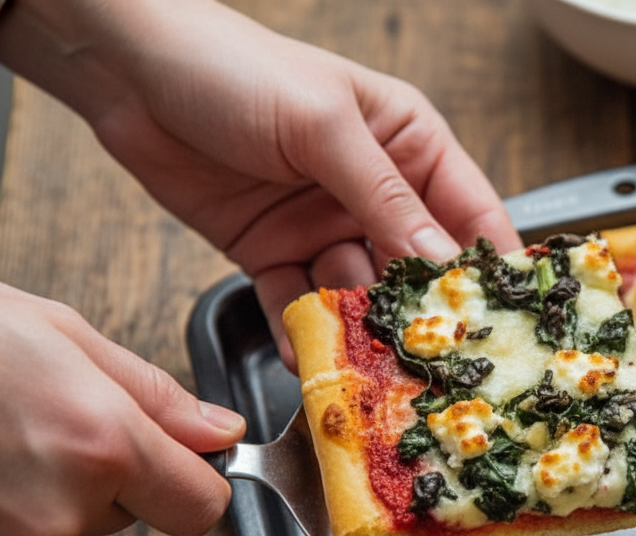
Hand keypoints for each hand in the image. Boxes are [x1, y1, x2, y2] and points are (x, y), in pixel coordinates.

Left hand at [0, 0, 521, 366]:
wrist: (128, 72)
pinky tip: (311, 356)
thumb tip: (442, 261)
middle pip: (415, 266)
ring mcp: (323, 225)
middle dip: (425, 312)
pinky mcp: (273, 253)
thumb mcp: (323, 125)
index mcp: (407, 144)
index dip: (489, 266)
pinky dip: (303, 333)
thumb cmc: (235, 68)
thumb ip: (384, 197)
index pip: (468, 212)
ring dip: (363, 330)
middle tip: (438, 360)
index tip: (507, 319)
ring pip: (359, 293)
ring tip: (372, 368)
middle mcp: (373, 190)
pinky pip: (298, 303)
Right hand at [0, 280, 245, 535]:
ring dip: (47, 486)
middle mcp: (59, 507)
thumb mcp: (66, 337)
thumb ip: (155, 397)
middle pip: (129, 512)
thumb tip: (220, 432)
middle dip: (109, 471)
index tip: (178, 460)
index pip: (201, 508)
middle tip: (50, 414)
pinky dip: (0, 503)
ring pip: (65, 523)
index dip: (194, 482)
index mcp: (102, 444)